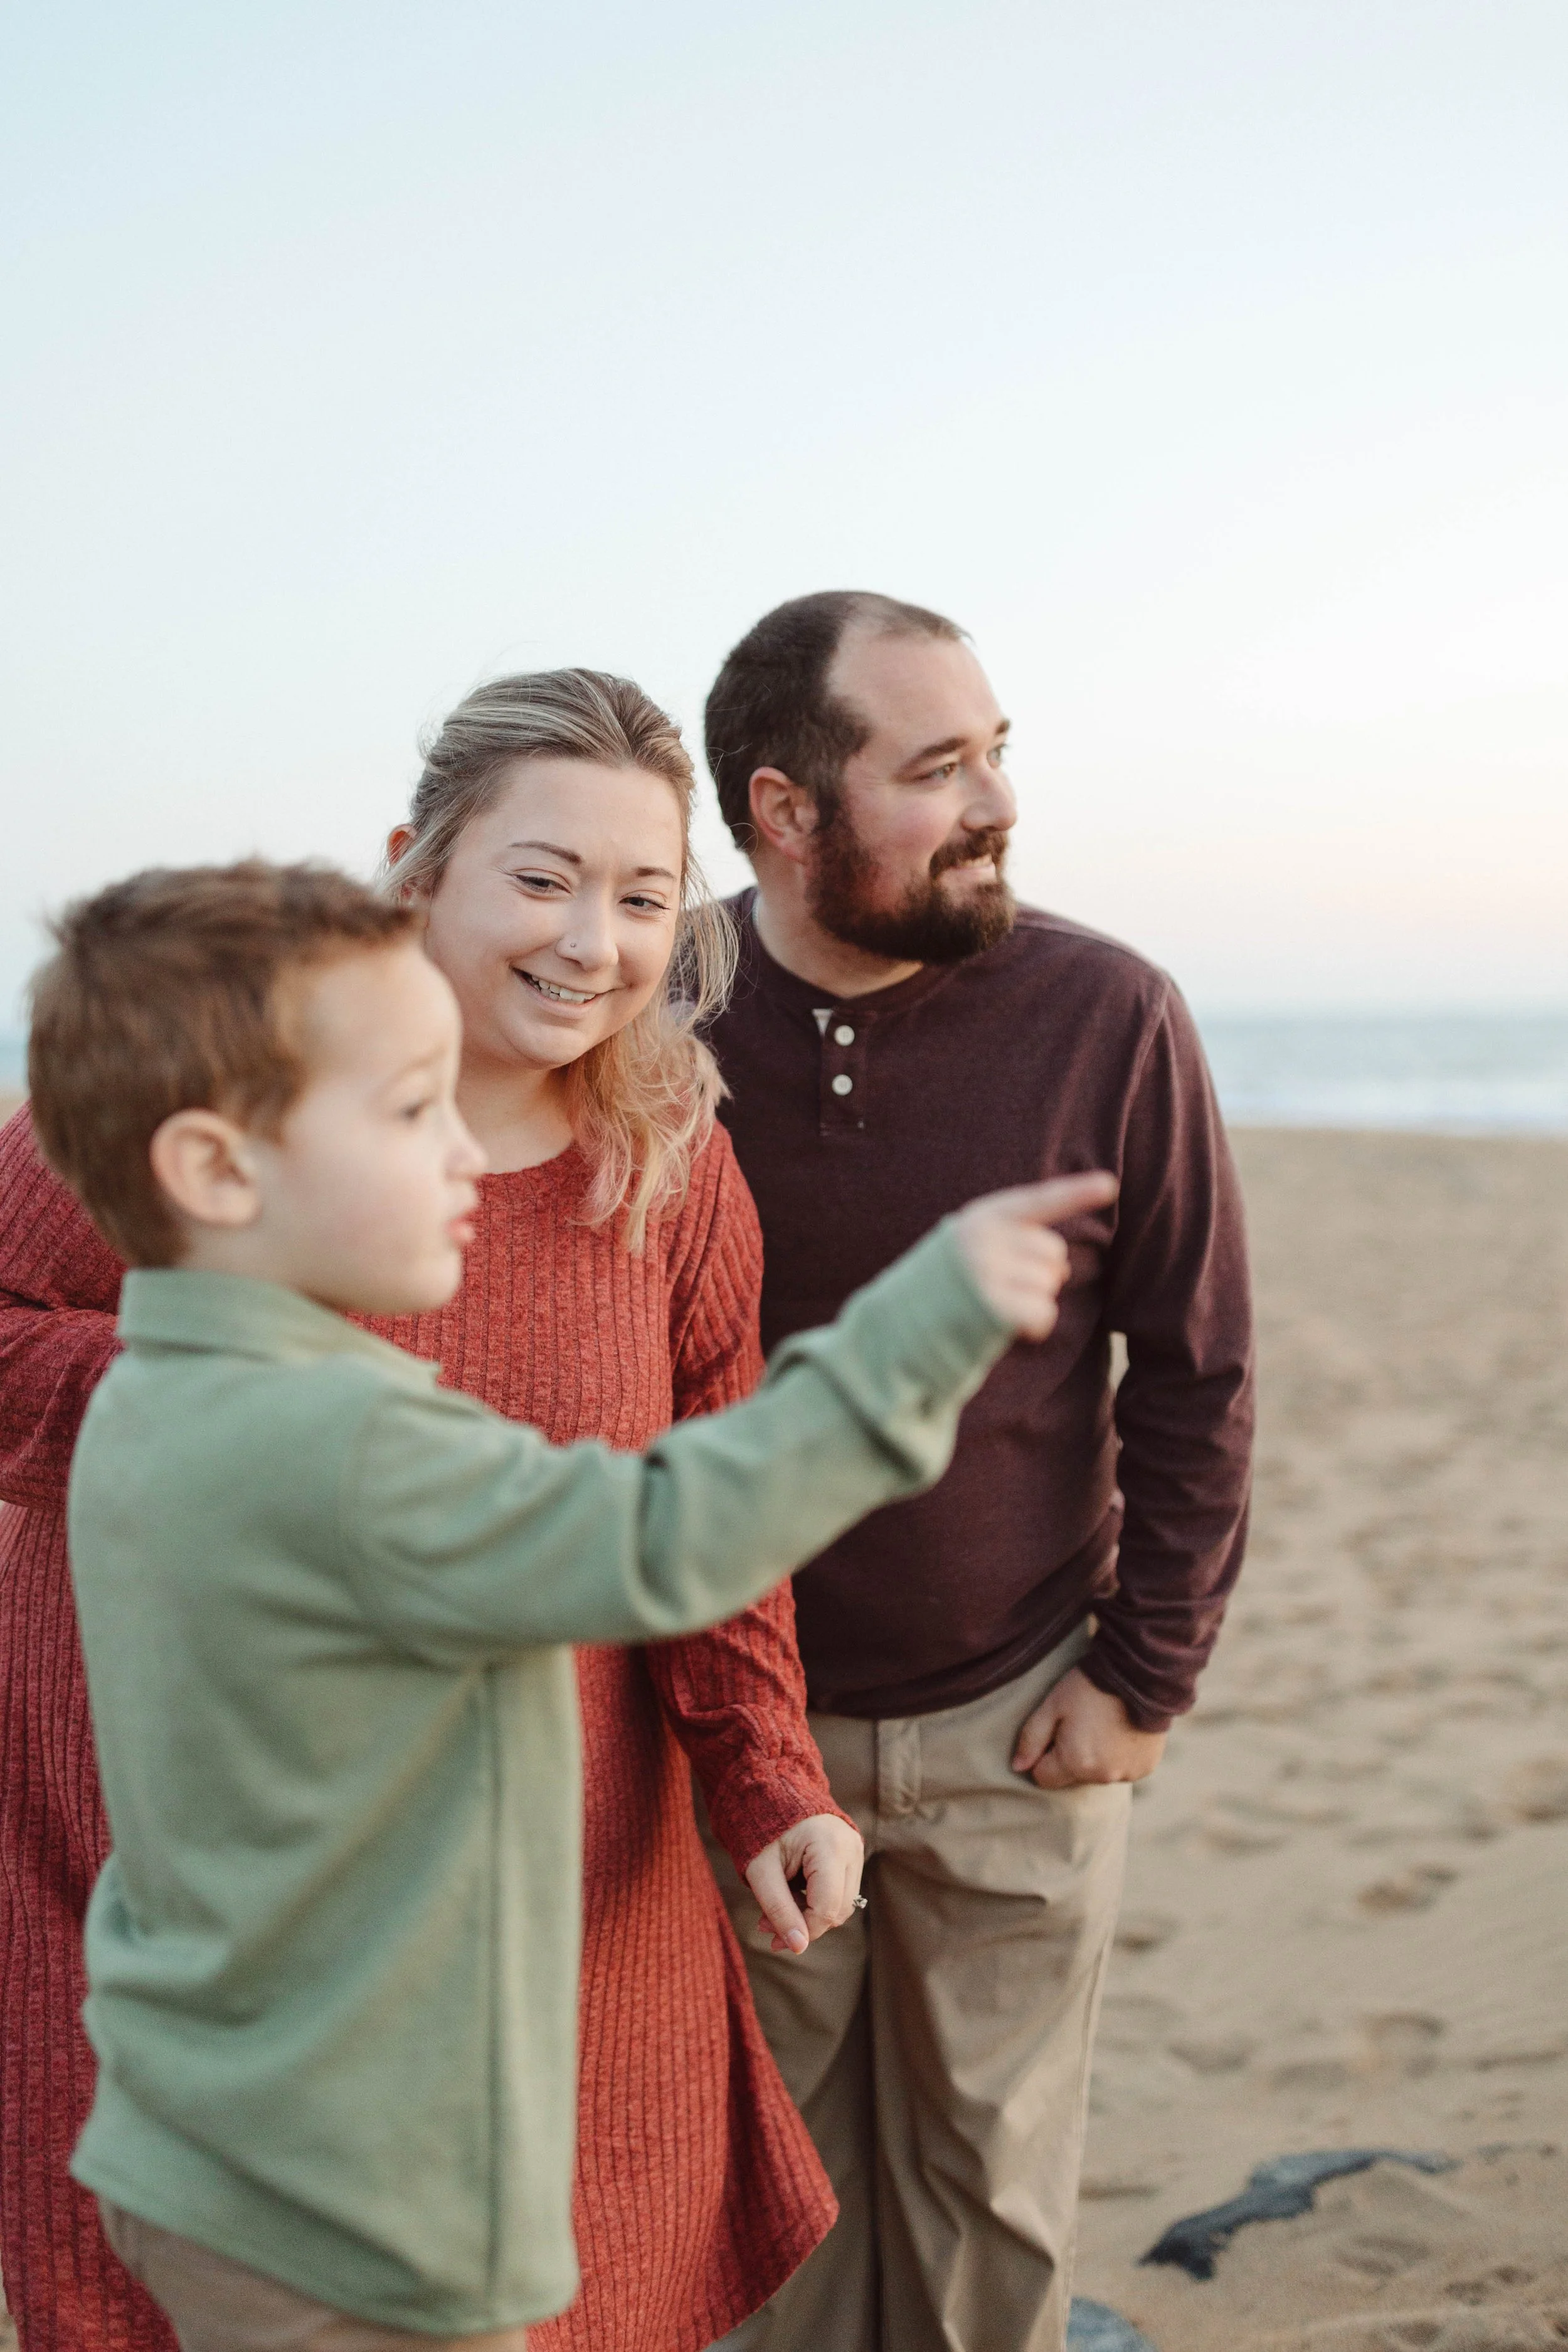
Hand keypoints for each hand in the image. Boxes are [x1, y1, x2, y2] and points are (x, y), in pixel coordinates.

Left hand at [744, 1813, 864, 1955]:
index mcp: (829, 1845)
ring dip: (810, 1915)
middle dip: (804, 1924)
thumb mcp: (762, 1872)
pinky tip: (791, 1896)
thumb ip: (779, 1910)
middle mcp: (851, 1846)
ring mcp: (855, 1849)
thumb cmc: (762, 1829)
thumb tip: (798, 1948)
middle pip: (838, 1909)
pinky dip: (816, 1901)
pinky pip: (840, 1891)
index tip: (774, 1940)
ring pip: (841, 1904)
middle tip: (767, 1926)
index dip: (803, 1930)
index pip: (827, 1907)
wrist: (772, 1793)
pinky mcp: (852, 1853)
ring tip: (775, 1910)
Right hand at [953, 1173, 1117, 1339]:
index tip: (1109, 1184)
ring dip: (1033, 1301)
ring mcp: (985, 1273)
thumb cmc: (939, 1290)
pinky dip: (1035, 1325)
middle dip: (1041, 1274)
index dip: (1076, 1192)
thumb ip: (1005, 1238)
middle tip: (1003, 1288)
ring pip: (1050, 1285)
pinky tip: (1008, 1328)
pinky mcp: (992, 1308)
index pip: (1036, 1202)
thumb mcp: (964, 1247)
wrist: (895, 1331)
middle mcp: (983, 1240)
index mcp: (979, 1219)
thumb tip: (1060, 1263)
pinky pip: (1044, 1313)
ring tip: (995, 1306)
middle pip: (1053, 1252)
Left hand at [1011, 1666, 1166, 1789]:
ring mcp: (1127, 1774)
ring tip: (1103, 1724)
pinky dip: (1119, 1756)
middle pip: (1072, 1777)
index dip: (1043, 1756)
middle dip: (1070, 1757)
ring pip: (1098, 1774)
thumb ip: (1031, 1738)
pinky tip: (1122, 1730)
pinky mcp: (1145, 1767)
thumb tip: (1018, 1767)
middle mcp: (1103, 1776)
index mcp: (1076, 1763)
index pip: (1044, 1777)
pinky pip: (1122, 1769)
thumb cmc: (1090, 1687)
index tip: (1055, 1732)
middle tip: (1081, 1724)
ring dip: (1096, 1758)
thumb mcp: (1052, 1706)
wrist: (1139, 1673)